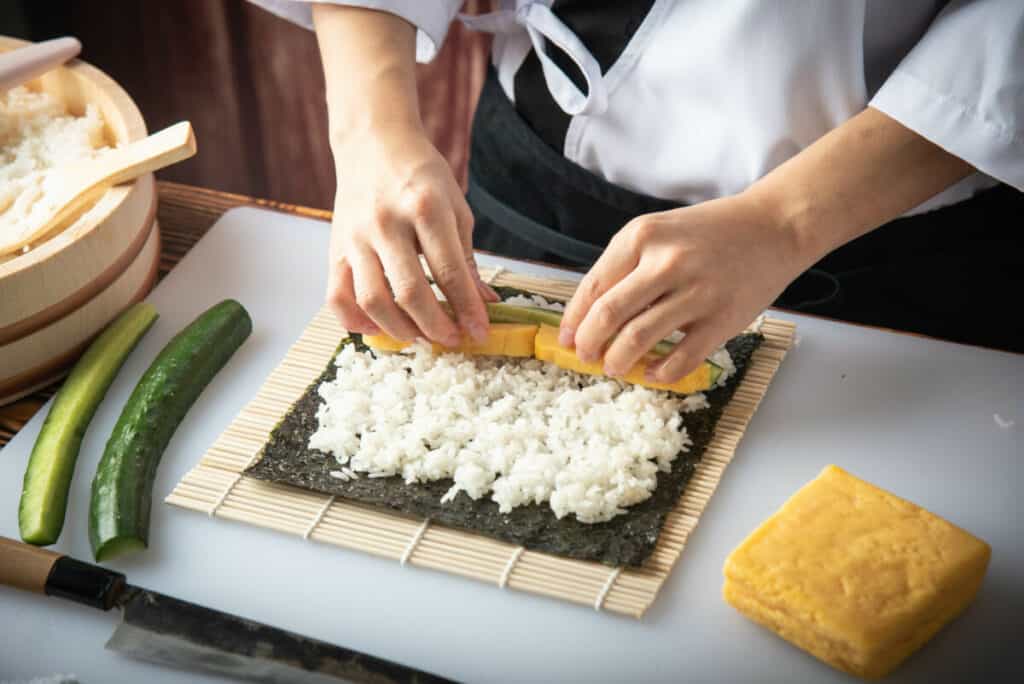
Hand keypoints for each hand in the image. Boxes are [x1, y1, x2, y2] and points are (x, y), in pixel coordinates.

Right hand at [326, 125, 496, 345]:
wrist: (373, 143)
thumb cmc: (421, 175)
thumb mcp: (455, 208)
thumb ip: (467, 259)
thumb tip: (485, 302)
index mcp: (425, 208)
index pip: (450, 271)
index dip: (467, 309)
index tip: (480, 332)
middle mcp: (387, 223)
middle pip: (410, 292)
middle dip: (436, 326)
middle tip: (452, 339)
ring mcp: (356, 237)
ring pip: (372, 300)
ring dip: (399, 330)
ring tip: (420, 336)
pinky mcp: (334, 248)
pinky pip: (337, 297)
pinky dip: (355, 321)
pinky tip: (378, 327)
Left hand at [559, 193, 809, 381]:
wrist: (773, 226)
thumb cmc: (709, 232)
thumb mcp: (659, 231)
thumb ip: (625, 266)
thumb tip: (589, 316)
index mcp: (643, 236)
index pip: (594, 286)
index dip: (574, 319)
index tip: (567, 339)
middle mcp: (666, 262)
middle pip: (609, 315)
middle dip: (589, 343)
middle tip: (586, 357)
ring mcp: (696, 292)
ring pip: (638, 339)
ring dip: (618, 361)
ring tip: (613, 367)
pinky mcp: (722, 319)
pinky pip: (680, 359)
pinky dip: (660, 373)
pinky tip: (653, 372)